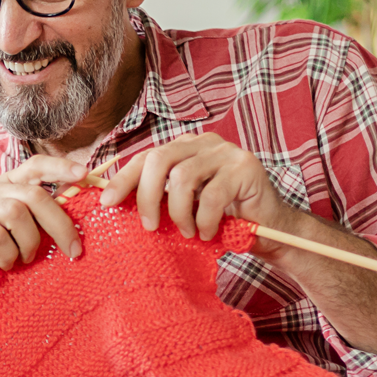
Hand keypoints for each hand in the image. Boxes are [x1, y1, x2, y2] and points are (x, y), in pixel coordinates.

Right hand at [0, 155, 88, 278]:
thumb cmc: (4, 254)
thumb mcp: (32, 231)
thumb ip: (49, 213)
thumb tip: (82, 198)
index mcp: (8, 185)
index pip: (34, 165)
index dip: (59, 167)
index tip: (84, 173)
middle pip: (33, 195)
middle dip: (59, 224)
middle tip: (73, 250)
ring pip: (15, 213)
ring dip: (29, 243)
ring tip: (25, 259)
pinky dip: (8, 254)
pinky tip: (6, 264)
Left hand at [98, 133, 301, 256]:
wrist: (270, 229)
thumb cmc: (222, 220)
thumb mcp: (184, 207)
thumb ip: (160, 198)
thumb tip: (114, 204)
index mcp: (185, 148)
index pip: (146, 157)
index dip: (123, 178)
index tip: (106, 203)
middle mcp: (203, 142)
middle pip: (159, 159)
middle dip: (147, 196)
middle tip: (149, 226)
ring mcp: (226, 152)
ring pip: (182, 177)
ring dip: (180, 213)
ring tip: (187, 233)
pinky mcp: (245, 167)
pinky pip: (211, 195)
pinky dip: (204, 220)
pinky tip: (208, 233)